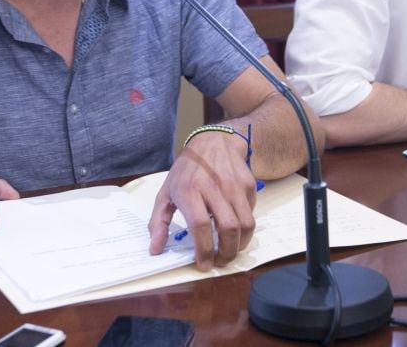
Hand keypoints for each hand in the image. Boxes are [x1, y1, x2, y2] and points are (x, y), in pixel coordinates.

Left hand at [148, 131, 257, 269]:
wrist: (213, 143)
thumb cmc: (186, 171)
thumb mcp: (165, 193)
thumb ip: (158, 223)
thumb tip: (155, 250)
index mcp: (188, 190)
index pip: (200, 225)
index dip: (204, 250)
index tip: (203, 264)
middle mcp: (213, 187)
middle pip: (228, 228)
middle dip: (227, 253)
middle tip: (220, 262)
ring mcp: (233, 185)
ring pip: (246, 224)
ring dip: (240, 245)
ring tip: (230, 251)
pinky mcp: (247, 184)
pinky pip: (251, 213)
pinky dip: (245, 227)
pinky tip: (234, 228)